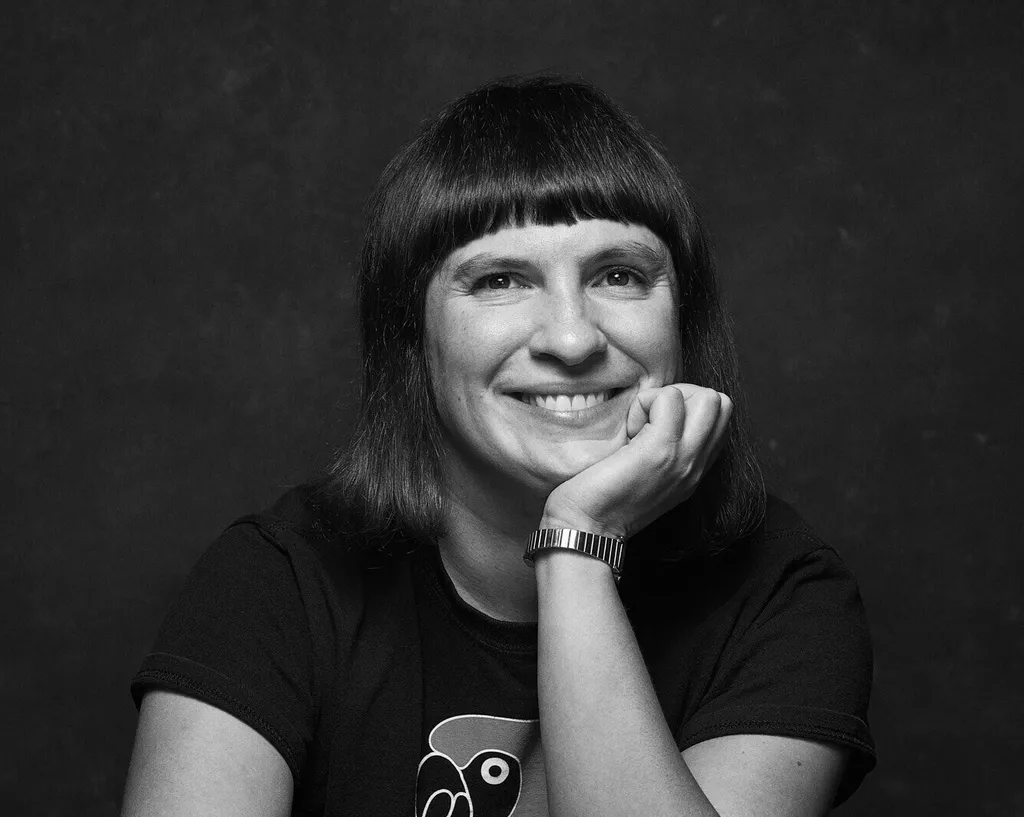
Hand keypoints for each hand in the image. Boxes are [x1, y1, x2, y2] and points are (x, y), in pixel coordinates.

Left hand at [540, 384, 731, 539]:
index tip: (652, 427)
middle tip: (648, 420)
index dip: (686, 409)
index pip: (719, 420)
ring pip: (708, 397)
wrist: (587, 529)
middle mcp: (697, 464)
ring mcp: (684, 458)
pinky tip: (627, 431)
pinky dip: (644, 404)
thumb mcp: (647, 473)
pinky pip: (669, 398)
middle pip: (722, 403)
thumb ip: (664, 448)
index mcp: (695, 469)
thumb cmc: (603, 498)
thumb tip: (656, 411)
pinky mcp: (661, 449)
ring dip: (667, 399)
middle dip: (684, 396)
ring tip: (639, 425)